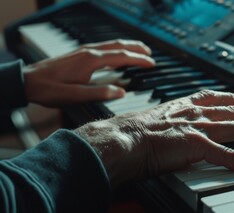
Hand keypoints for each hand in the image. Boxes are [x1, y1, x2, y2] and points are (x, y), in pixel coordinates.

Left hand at [23, 39, 154, 106]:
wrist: (28, 81)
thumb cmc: (50, 89)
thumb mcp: (75, 95)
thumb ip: (100, 93)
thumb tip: (121, 92)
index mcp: (91, 61)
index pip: (122, 57)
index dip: (139, 60)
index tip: (152, 63)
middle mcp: (89, 52)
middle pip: (118, 45)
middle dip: (136, 48)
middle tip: (150, 53)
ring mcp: (83, 51)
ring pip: (111, 44)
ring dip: (127, 46)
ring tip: (139, 51)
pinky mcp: (79, 53)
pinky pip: (103, 47)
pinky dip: (116, 48)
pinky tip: (116, 54)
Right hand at [74, 90, 233, 187]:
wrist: (120, 140)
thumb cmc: (132, 135)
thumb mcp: (157, 122)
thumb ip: (172, 125)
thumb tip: (178, 134)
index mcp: (184, 106)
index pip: (216, 98)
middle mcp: (194, 113)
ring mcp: (196, 127)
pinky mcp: (193, 144)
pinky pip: (221, 153)